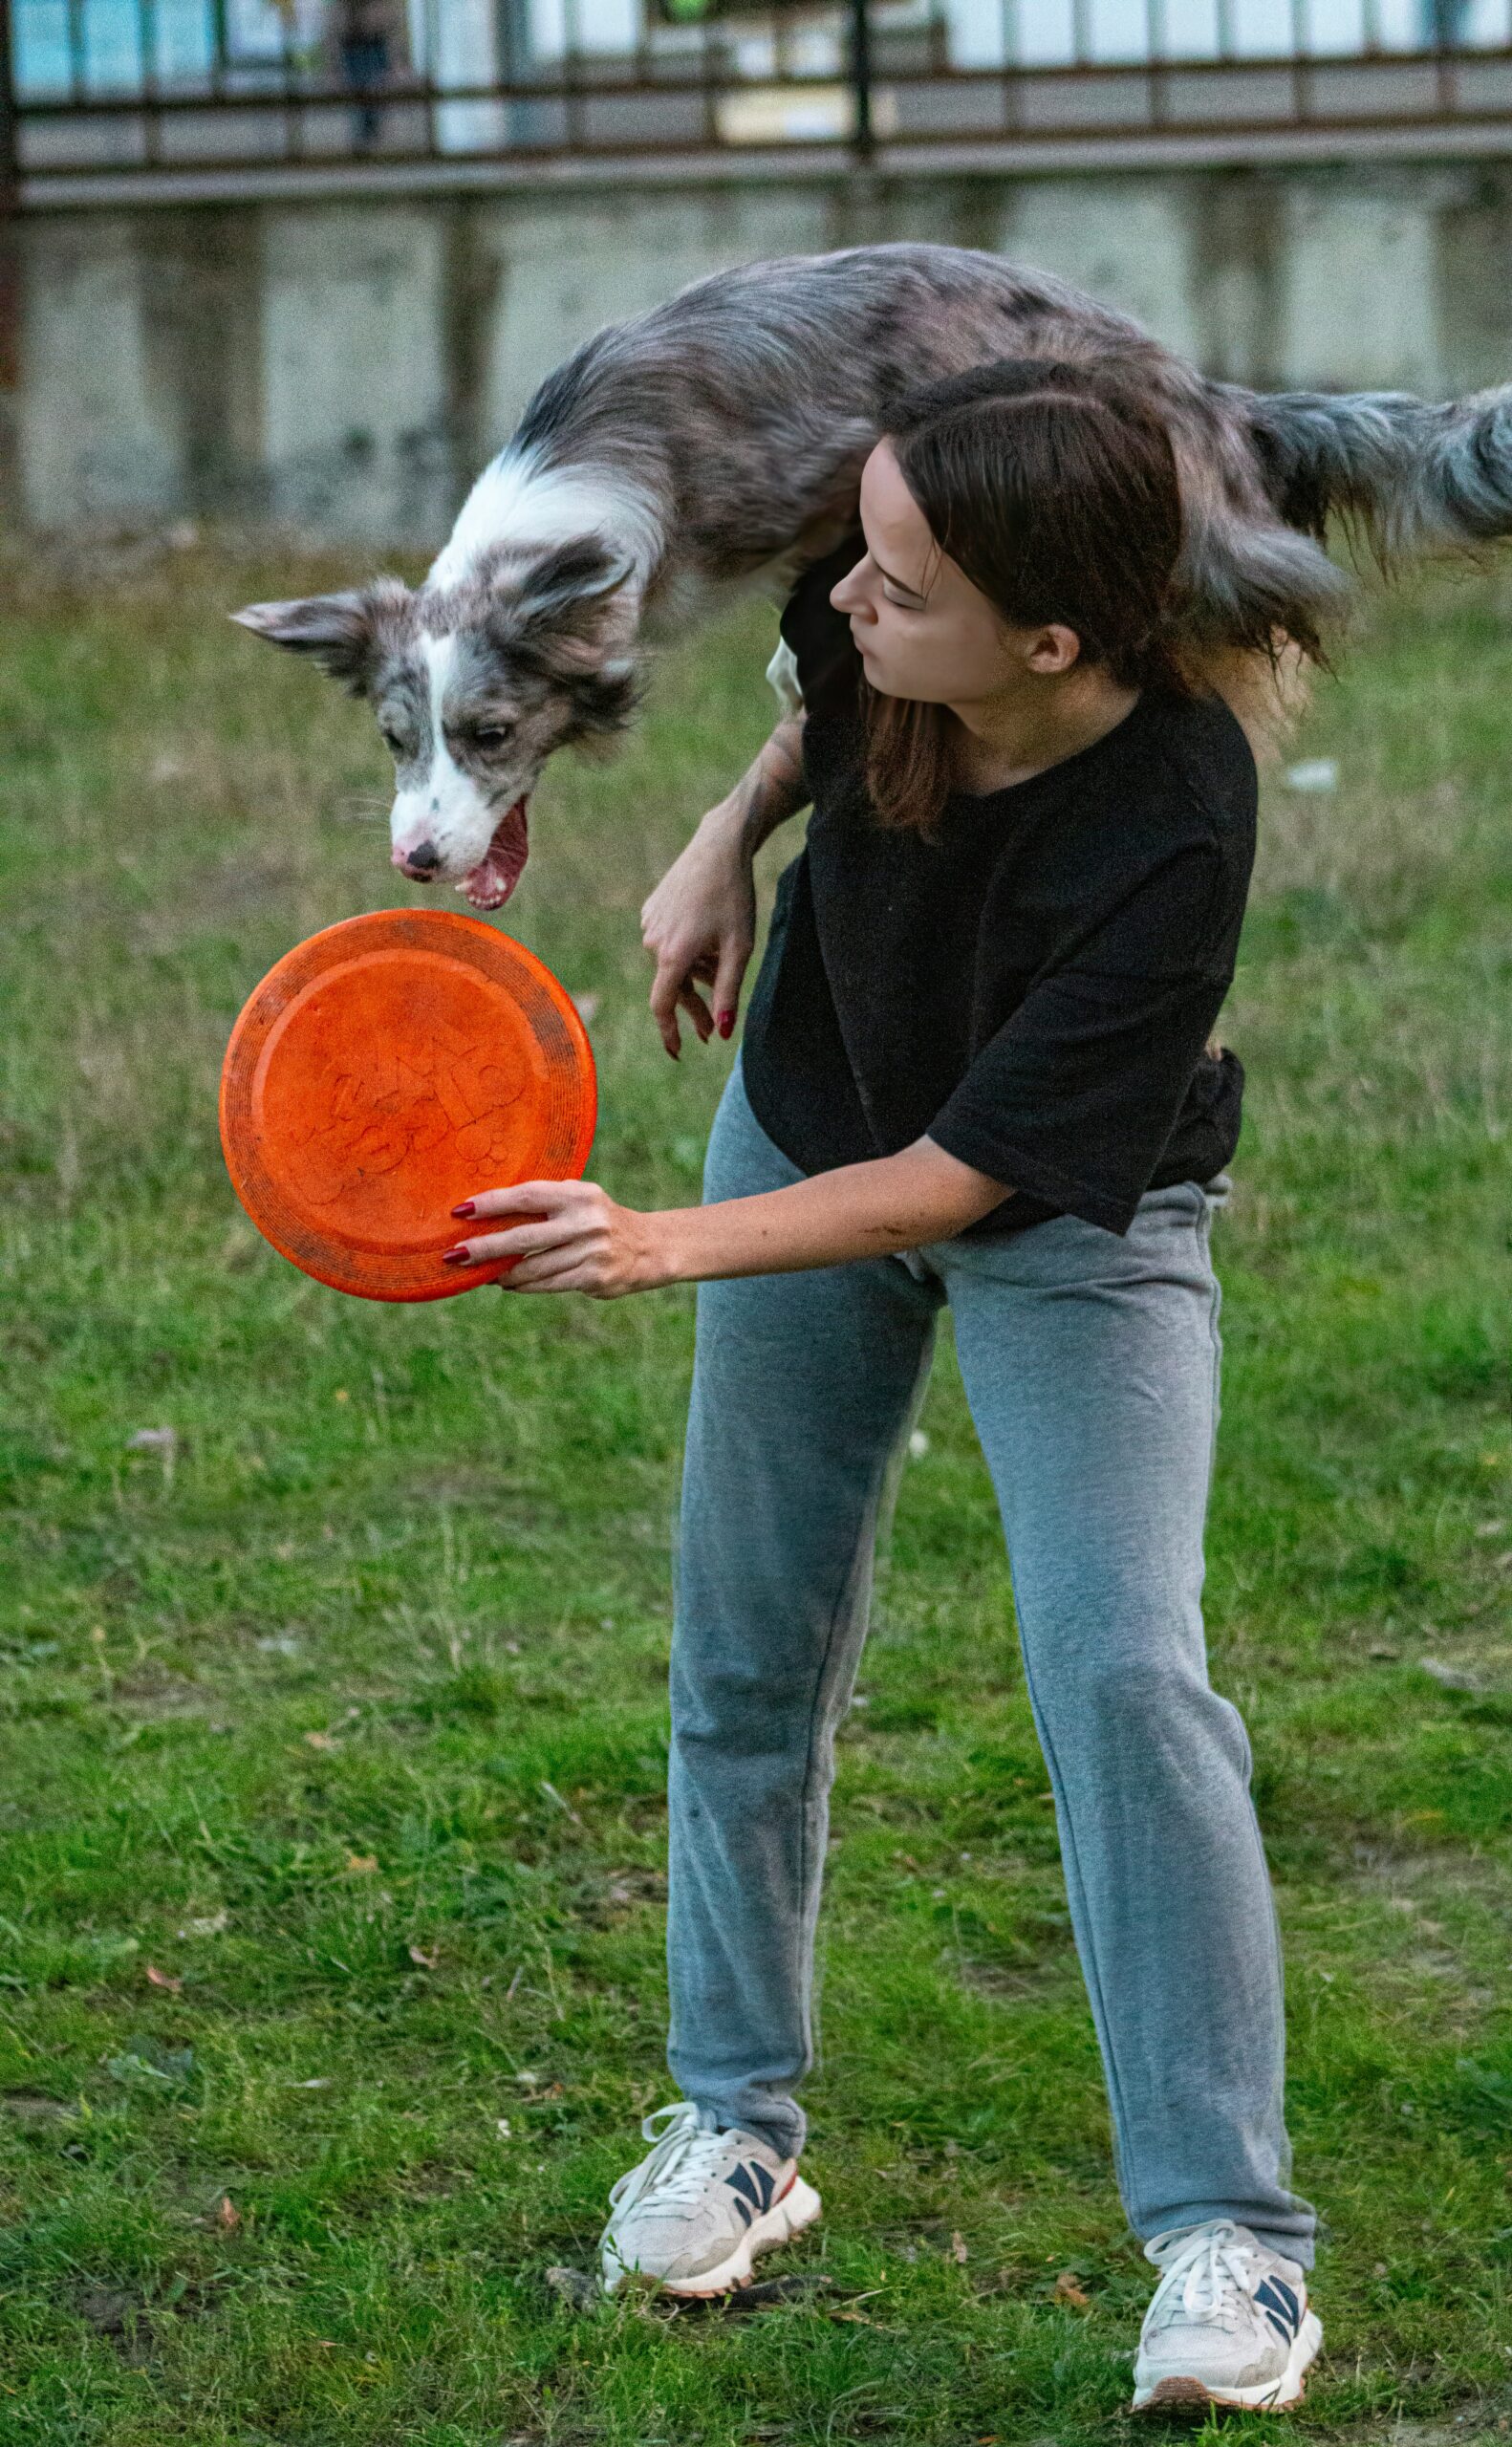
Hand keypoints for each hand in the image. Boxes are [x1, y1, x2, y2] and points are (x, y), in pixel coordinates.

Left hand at [446, 1180, 675, 1298]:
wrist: (650, 1247)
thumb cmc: (598, 1219)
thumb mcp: (579, 1199)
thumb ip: (543, 1201)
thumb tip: (486, 1213)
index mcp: (578, 1194)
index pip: (526, 1196)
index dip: (491, 1203)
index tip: (461, 1210)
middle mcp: (585, 1221)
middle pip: (523, 1237)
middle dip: (485, 1248)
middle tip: (455, 1255)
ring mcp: (591, 1251)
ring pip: (532, 1268)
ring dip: (501, 1274)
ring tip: (479, 1274)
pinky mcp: (594, 1277)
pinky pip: (547, 1284)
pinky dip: (523, 1286)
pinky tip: (507, 1284)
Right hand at [640, 805, 755, 1058]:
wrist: (719, 847)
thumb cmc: (734, 898)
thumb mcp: (739, 949)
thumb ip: (728, 993)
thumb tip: (723, 1034)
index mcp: (673, 955)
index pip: (663, 1005)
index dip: (669, 1032)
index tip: (678, 1052)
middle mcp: (653, 942)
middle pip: (672, 986)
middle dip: (694, 1007)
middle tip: (712, 1030)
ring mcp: (650, 924)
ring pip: (672, 964)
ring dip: (695, 973)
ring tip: (722, 962)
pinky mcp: (652, 909)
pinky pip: (669, 942)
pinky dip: (687, 950)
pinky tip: (708, 936)